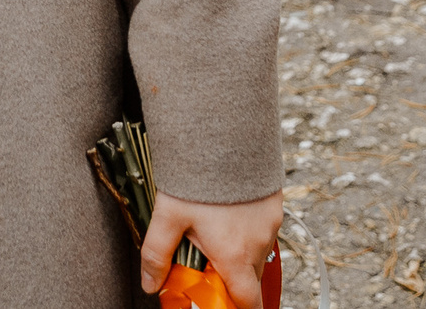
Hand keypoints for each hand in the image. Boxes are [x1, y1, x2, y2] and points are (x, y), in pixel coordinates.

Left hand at [141, 189, 283, 306]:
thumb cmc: (197, 177)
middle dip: (232, 278)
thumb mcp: (168, 215)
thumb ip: (157, 253)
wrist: (225, 134)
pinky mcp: (275, 204)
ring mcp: (270, 224)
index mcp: (235, 255)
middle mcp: (259, 243)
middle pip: (251, 279)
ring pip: (258, 253)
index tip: (222, 305)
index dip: (237, 308)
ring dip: (240, 252)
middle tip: (207, 263)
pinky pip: (264, 230)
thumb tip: (150, 284)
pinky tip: (228, 212)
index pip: (249, 302)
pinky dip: (248, 230)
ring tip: (214, 230)